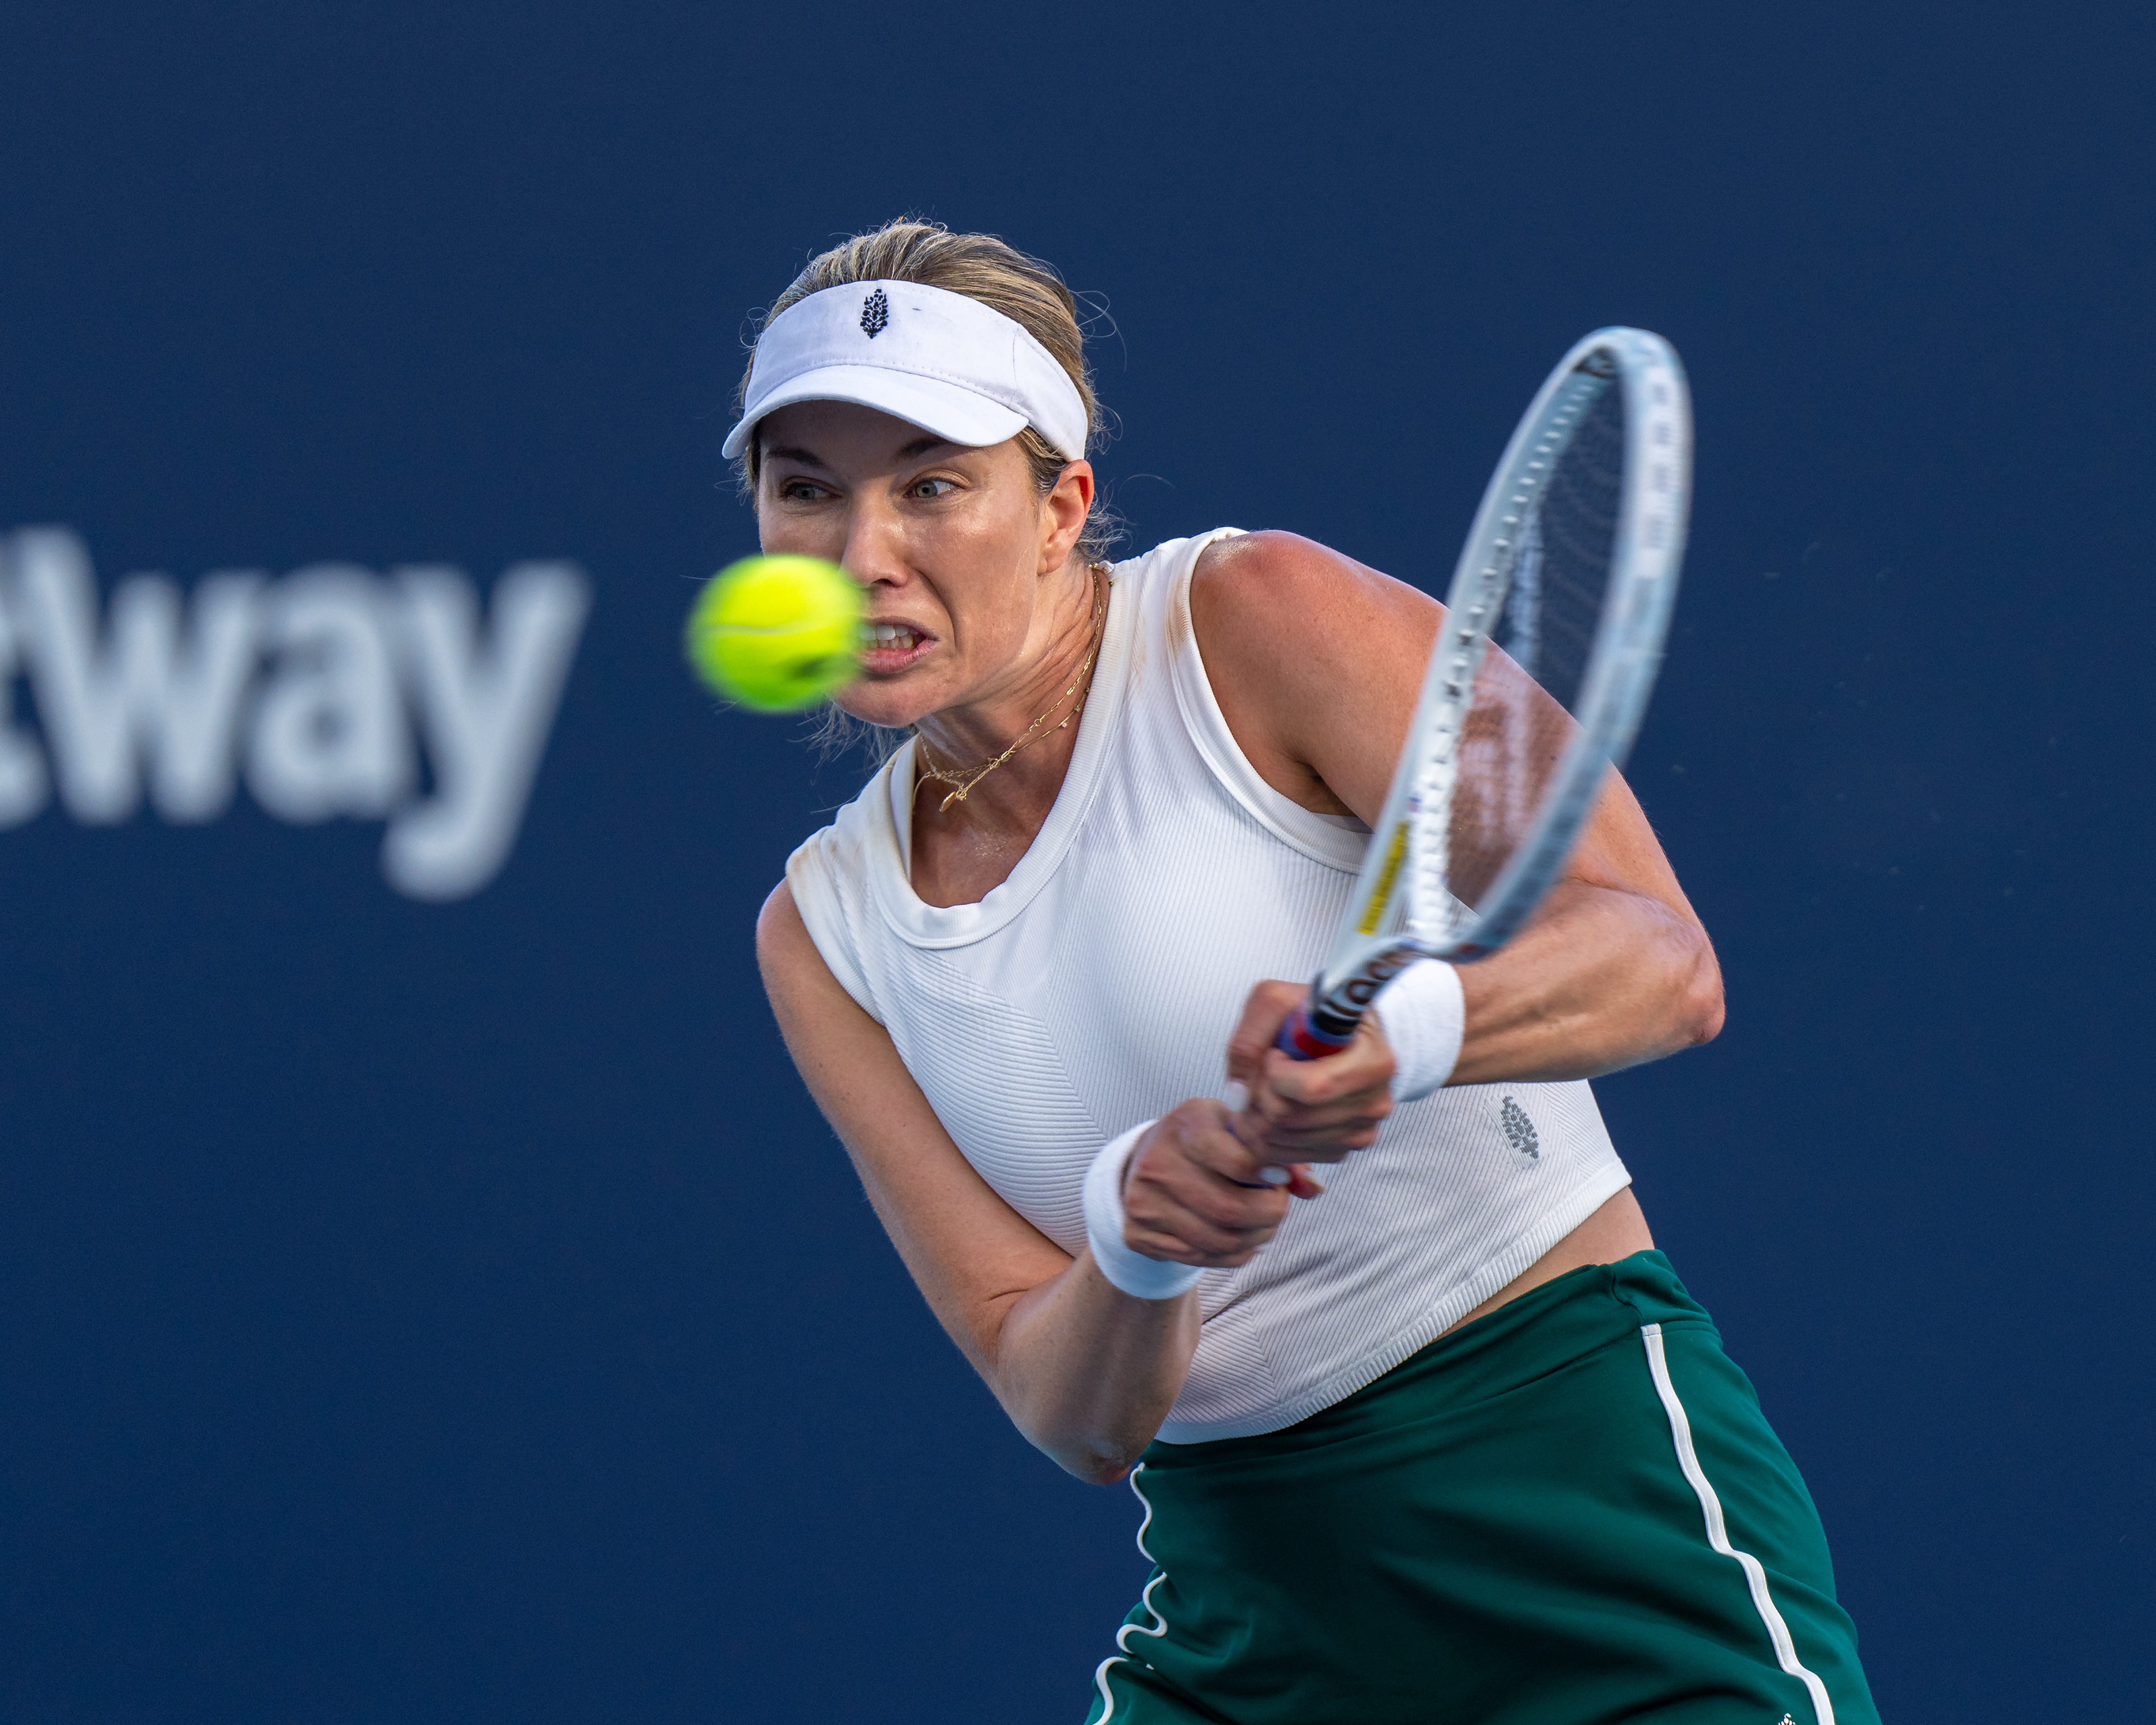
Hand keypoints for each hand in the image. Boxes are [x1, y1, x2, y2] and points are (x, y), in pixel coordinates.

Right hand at [1121, 1100, 1304, 1268]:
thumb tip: (1312, 1188)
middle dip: (1269, 1215)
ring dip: (1256, 1238)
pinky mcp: (1138, 1234)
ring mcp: (1143, 1201)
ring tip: (1264, 1224)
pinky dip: (1233, 1254)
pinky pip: (1201, 1258)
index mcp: (1187, 1124)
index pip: (1236, 1160)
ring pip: (1219, 1241)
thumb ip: (1276, 1152)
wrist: (1141, 1163)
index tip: (1280, 1177)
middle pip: (1230, 1210)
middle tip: (1279, 1206)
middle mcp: (1157, 1162)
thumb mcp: (1235, 1130)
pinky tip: (1240, 1237)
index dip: (1269, 1176)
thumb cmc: (1203, 1142)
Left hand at [1225, 980, 1396, 1174]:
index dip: (1275, 1075)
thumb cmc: (1313, 1015)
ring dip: (1256, 1118)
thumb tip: (1237, 1094)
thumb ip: (1249, 1038)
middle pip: (1288, 1117)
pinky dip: (1268, 1138)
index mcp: (1374, 1060)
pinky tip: (1271, 1111)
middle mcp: (1375, 1101)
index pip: (1311, 1088)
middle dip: (1256, 1097)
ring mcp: (1363, 1130)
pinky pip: (1290, 1156)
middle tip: (1257, 1076)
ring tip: (1261, 1090)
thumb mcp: (1277, 1001)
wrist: (1344, 1034)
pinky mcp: (1347, 1148)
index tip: (1274, 1054)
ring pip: (1283, 1141)